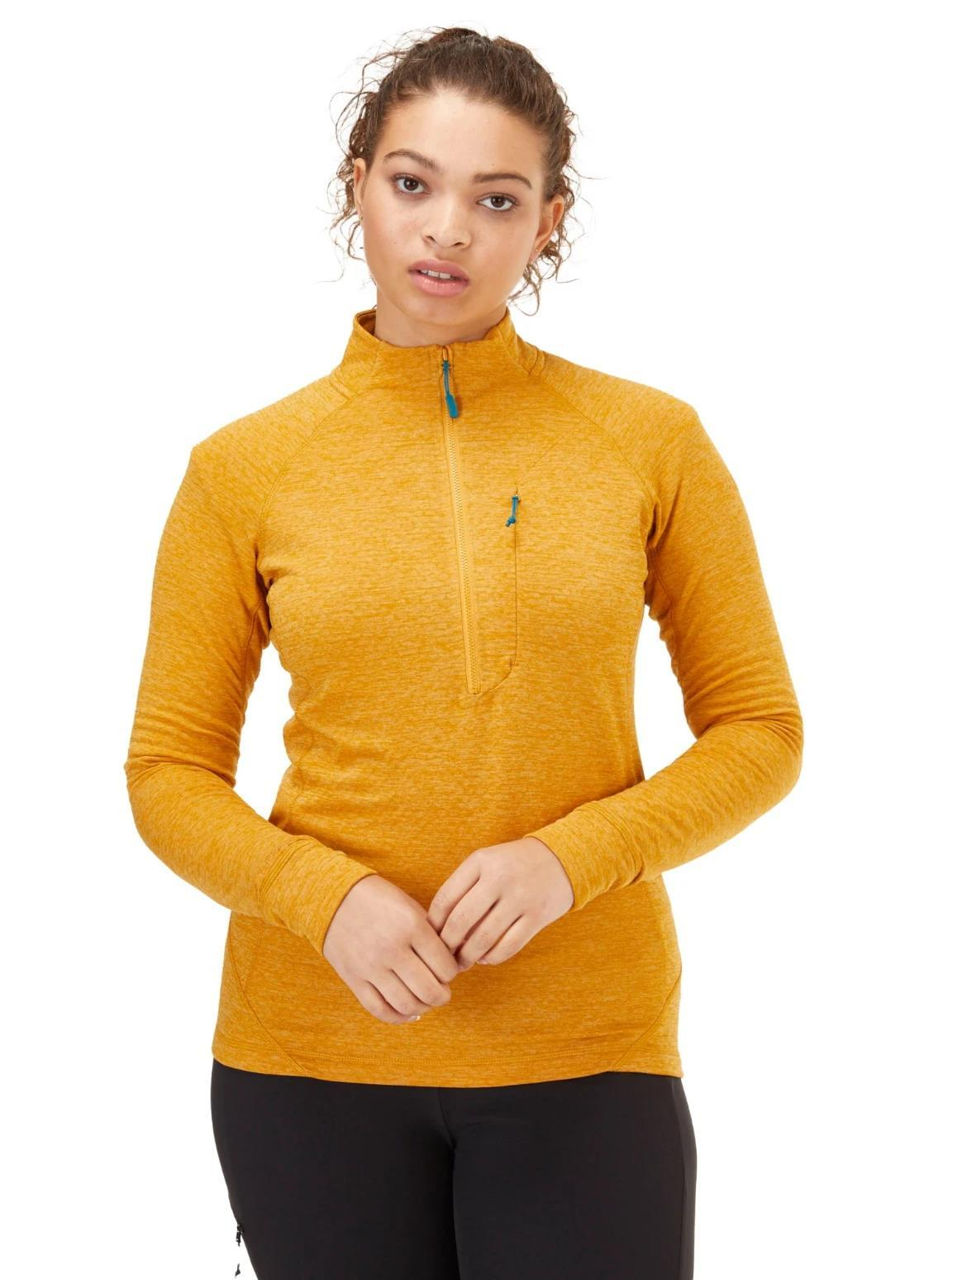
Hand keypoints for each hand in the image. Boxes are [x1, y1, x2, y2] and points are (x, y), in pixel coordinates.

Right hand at [322, 875, 460, 1024]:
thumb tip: (452, 965)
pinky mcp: (353, 979)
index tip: (448, 970)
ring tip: (426, 1001)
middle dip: (442, 995)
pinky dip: (398, 1017)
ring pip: (406, 1004)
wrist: (333, 896)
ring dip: (423, 1007)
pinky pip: (379, 1009)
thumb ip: (432, 935)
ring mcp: (371, 966)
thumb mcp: (410, 907)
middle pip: (429, 990)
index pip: (445, 967)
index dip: (452, 973)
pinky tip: (407, 1011)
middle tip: (442, 991)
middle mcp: (392, 948)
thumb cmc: (379, 900)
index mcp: (411, 926)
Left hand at [426, 837, 574, 969]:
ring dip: (468, 956)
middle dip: (448, 945)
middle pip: (461, 921)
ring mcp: (520, 897)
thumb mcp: (486, 862)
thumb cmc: (512, 865)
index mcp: (480, 861)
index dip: (433, 925)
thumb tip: (437, 929)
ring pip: (483, 938)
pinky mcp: (537, 916)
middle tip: (443, 957)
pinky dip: (492, 958)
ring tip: (462, 962)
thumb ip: (462, 888)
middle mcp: (499, 877)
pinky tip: (485, 958)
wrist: (562, 859)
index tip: (429, 938)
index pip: (445, 899)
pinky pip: (508, 946)